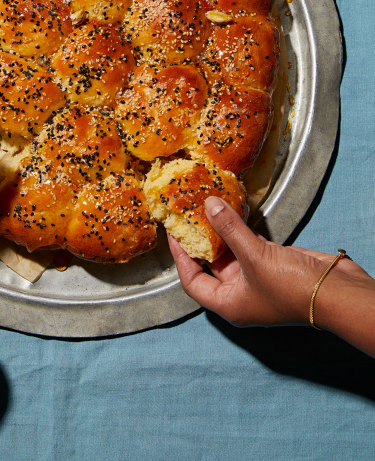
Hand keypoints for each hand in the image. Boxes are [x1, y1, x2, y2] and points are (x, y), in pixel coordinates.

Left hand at [169, 195, 365, 326]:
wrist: (336, 292)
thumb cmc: (292, 287)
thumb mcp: (254, 257)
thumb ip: (229, 230)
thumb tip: (208, 205)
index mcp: (229, 303)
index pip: (192, 282)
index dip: (180, 259)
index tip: (172, 233)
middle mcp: (240, 294)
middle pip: (210, 266)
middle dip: (200, 240)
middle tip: (188, 213)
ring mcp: (257, 279)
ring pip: (231, 252)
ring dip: (221, 231)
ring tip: (207, 205)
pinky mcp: (273, 264)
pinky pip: (250, 245)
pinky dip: (242, 228)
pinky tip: (235, 209)